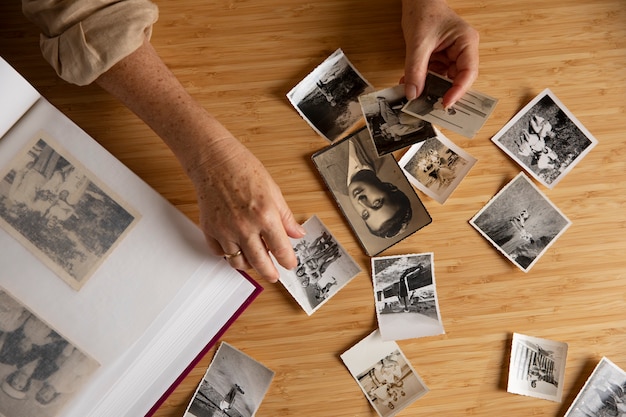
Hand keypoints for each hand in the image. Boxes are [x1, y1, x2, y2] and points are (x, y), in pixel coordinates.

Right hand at [189, 134, 305, 282]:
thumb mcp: (274, 191)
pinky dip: (228, 255)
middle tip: (274, 275)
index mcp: (265, 216)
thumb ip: (286, 217)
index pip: (281, 250)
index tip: (290, 264)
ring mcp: (225, 230)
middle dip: (270, 273)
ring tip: (254, 261)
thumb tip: (297, 233)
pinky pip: (220, 253)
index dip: (288, 261)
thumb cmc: (243, 170)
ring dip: (248, 266)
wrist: (215, 162)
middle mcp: (245, 227)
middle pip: (260, 263)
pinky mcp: (210, 230)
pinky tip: (235, 249)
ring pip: (238, 262)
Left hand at [401, 0, 479, 107]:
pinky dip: (422, 81)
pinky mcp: (439, 58)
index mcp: (466, 43)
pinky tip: (410, 84)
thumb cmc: (424, 11)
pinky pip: (433, 75)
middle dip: (441, 92)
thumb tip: (413, 93)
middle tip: (428, 105)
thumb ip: (415, 69)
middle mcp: (462, 51)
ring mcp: (450, 55)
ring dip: (428, 88)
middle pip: (456, 79)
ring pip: (443, 80)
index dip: (458, 91)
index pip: (468, 72)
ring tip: (414, 93)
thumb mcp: (418, 42)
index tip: (445, 103)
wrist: (417, 1)